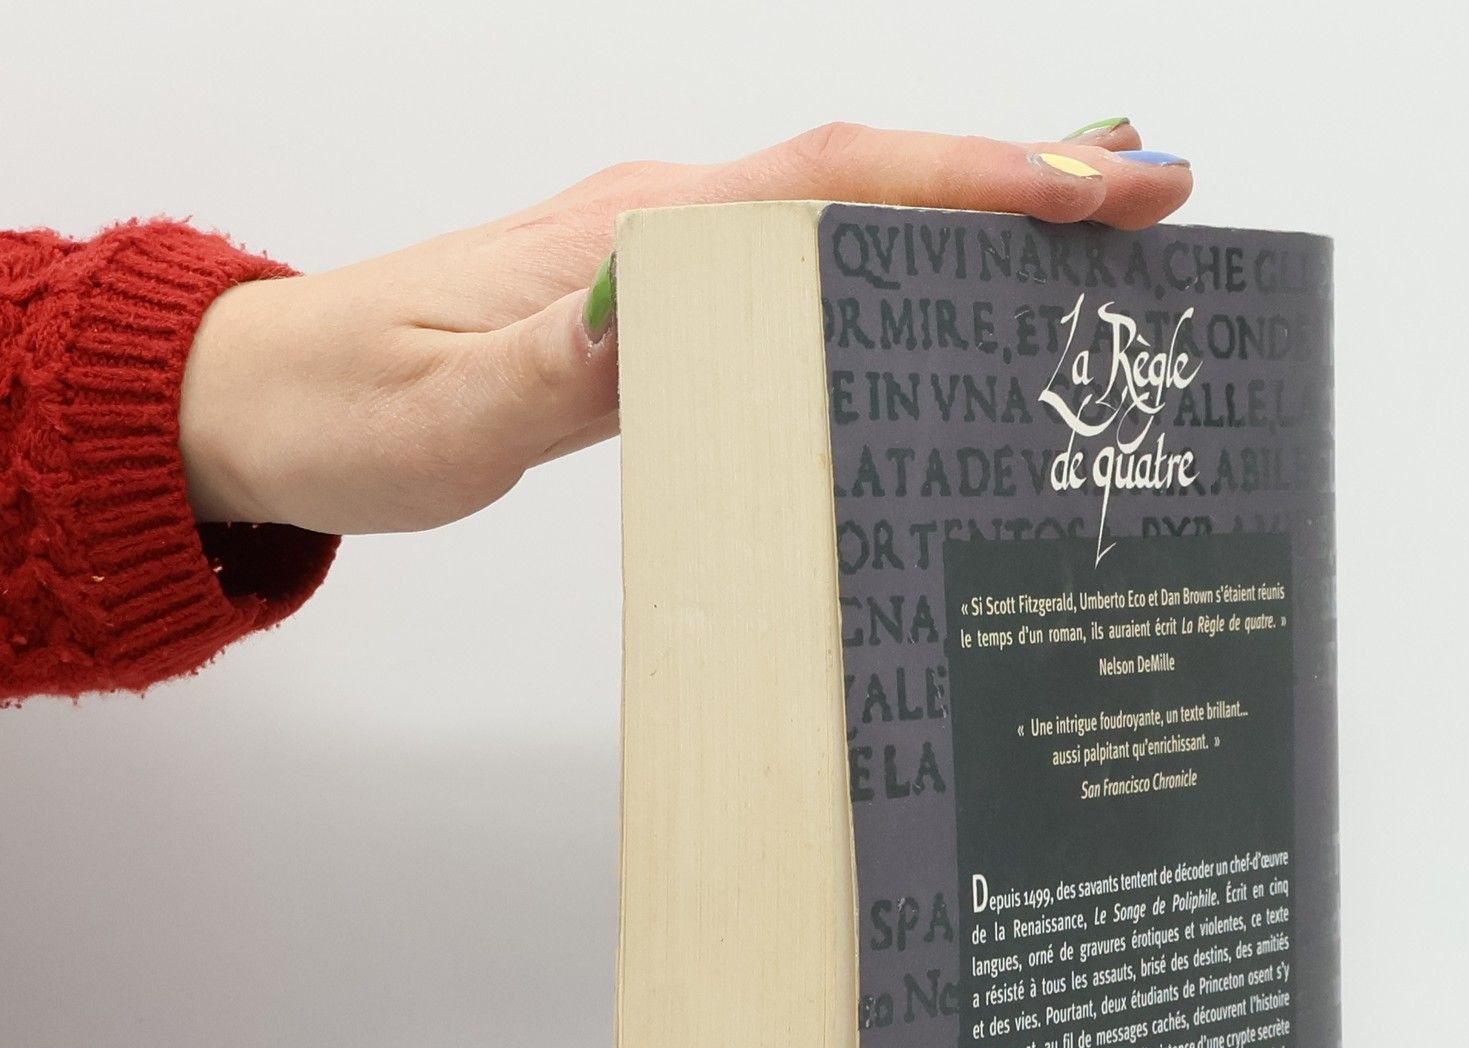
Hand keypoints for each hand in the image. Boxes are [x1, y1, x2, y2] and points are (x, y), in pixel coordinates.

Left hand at [179, 121, 1192, 535]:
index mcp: (638, 233)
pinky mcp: (659, 306)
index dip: (974, 177)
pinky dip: (899, 268)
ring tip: (1099, 239)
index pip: (835, 181)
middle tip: (1158, 201)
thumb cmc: (349, 404)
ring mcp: (668, 258)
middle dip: (1020, 179)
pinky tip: (945, 302)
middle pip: (874, 176)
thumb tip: (667, 318)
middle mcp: (666, 224)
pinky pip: (808, 271)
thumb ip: (558, 368)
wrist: (267, 398)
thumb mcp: (446, 409)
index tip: (1101, 183)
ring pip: (851, 216)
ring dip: (975, 217)